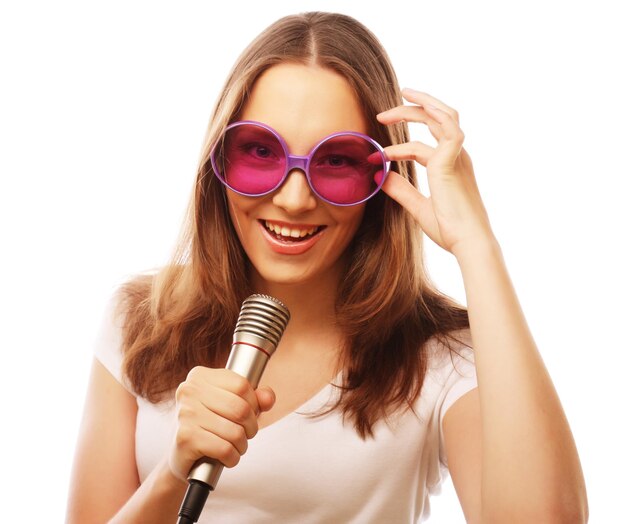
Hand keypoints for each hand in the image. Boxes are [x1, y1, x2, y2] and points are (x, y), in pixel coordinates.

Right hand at [168, 366, 275, 481]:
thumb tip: (268, 398)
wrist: (180, 456)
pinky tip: (225, 457)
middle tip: (246, 434)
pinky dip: (232, 458)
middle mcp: (189, 391)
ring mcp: (185, 414)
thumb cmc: (209, 425)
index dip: (254, 403)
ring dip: (242, 445)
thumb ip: (255, 398)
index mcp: (200, 376)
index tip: (249, 413)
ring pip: (235, 432)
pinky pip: (225, 449)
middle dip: (251, 427)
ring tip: (235, 446)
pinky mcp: (185, 438)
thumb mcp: (232, 405)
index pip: (242, 385)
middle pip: (241, 409)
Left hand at [377, 88, 495, 257]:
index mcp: (452, 166)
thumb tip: (380, 177)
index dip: (398, 147)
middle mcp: (457, 156)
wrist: (469, 243)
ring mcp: (457, 157)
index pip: (426, 142)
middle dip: (411, 109)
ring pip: (442, 116)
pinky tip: (393, 139)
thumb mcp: (418, 207)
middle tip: (382, 114)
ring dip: (417, 106)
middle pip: (438, 119)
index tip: (376, 156)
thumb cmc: (451, 230)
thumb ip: (401, 190)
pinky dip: (416, 131)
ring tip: (388, 111)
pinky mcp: (451, 163)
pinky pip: (438, 134)